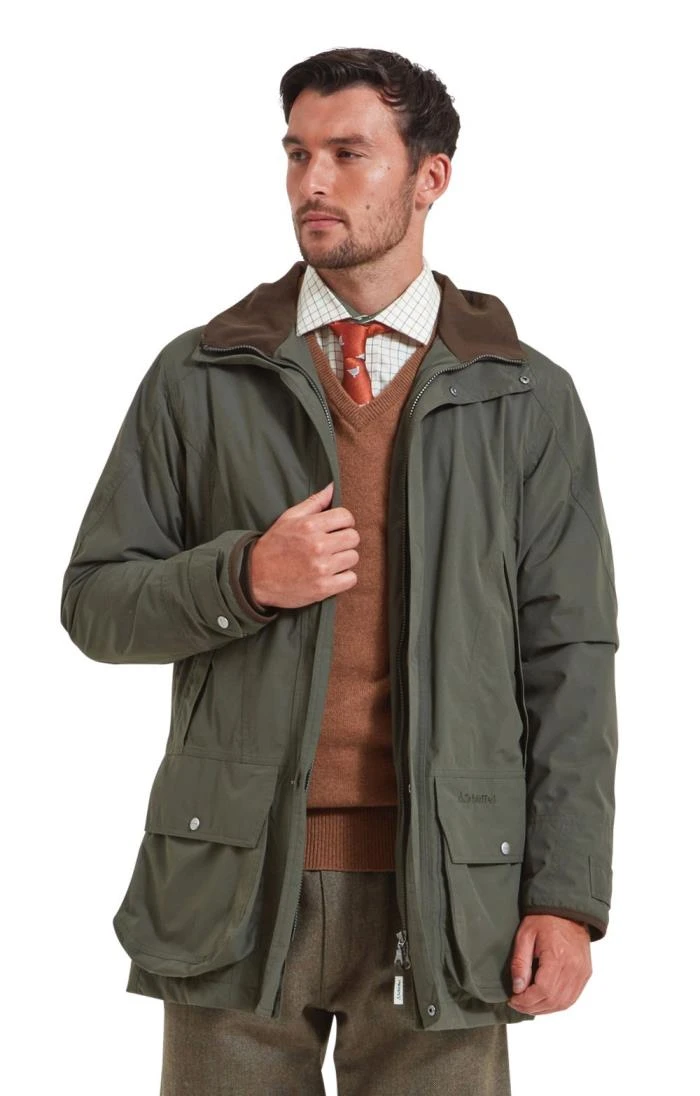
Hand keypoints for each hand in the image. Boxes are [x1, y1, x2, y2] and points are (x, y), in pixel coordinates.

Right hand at [248, 482, 359, 609]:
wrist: (255, 577)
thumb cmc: (273, 546)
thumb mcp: (288, 518)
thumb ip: (313, 502)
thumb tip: (332, 487)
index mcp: (309, 526)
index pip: (346, 517)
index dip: (344, 522)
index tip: (337, 528)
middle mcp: (318, 545)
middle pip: (353, 537)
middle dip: (345, 540)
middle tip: (334, 545)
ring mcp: (322, 568)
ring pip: (353, 557)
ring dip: (344, 559)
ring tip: (330, 560)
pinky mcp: (323, 587)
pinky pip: (351, 579)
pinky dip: (344, 578)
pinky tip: (331, 575)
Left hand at [508, 914, 591, 1014]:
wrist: (567, 910)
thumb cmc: (544, 919)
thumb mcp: (525, 935)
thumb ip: (520, 963)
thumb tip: (517, 988)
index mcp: (557, 956)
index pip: (542, 991)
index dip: (526, 1000)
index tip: (513, 999)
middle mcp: (574, 967)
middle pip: (553, 1000)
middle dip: (532, 1007)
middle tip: (517, 1003)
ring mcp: (582, 972)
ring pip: (564, 1003)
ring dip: (544, 1009)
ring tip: (528, 1004)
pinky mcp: (585, 974)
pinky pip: (572, 998)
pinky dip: (557, 1004)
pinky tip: (544, 1001)